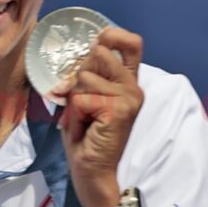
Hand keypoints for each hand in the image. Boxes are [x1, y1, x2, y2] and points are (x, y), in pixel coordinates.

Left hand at [51, 27, 143, 206]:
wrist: (91, 170)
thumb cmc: (85, 137)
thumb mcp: (83, 99)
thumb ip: (85, 76)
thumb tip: (76, 56)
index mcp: (126, 81)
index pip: (131, 42)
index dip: (112, 35)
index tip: (96, 44)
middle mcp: (132, 86)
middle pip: (97, 54)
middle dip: (79, 76)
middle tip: (82, 103)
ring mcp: (128, 97)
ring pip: (85, 76)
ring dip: (75, 98)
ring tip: (84, 118)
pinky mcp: (119, 109)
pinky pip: (81, 97)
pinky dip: (75, 112)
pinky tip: (86, 127)